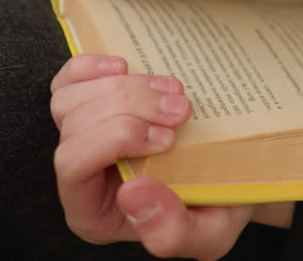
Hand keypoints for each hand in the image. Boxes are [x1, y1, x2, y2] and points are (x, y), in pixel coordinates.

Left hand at [51, 54, 264, 259]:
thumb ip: (172, 233)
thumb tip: (132, 193)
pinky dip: (93, 67)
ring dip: (123, 87)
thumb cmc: (218, 205)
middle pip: (74, 126)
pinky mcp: (90, 105)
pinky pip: (69, 79)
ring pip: (69, 100)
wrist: (234, 171)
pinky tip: (128, 68)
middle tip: (183, 110)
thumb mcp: (211, 234)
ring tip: (171, 91)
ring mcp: (81, 136)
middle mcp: (79, 176)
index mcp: (93, 213)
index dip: (116, 139)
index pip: (74, 167)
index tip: (168, 138)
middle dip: (130, 107)